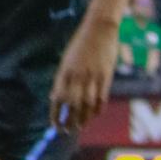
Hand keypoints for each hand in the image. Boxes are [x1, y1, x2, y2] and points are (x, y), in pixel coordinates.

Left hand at [50, 12, 118, 130]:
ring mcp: (92, 76)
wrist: (99, 28)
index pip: (57, 99)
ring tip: (79, 126)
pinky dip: (97, 109)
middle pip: (72, 105)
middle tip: (67, 131)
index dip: (55, 114)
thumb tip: (55, 97)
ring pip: (87, 105)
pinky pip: (101, 98)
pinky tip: (94, 115)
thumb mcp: (67, 60)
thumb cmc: (81, 44)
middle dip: (68, 121)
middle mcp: (77, 76)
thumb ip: (62, 79)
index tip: (54, 125)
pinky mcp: (106, 76)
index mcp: (65, 71)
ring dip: (83, 119)